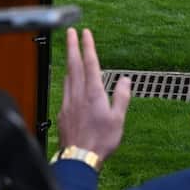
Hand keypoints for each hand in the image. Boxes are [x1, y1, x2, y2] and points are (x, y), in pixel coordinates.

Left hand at [57, 28, 130, 162]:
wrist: (79, 157)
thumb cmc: (101, 140)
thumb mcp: (118, 119)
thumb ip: (122, 97)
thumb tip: (126, 79)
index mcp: (93, 93)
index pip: (90, 64)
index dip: (88, 46)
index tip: (85, 32)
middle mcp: (78, 94)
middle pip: (73, 65)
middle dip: (72, 46)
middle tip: (70, 32)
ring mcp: (68, 102)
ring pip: (67, 76)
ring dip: (69, 61)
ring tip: (70, 53)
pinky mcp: (63, 112)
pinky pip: (64, 89)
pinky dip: (67, 79)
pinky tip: (69, 81)